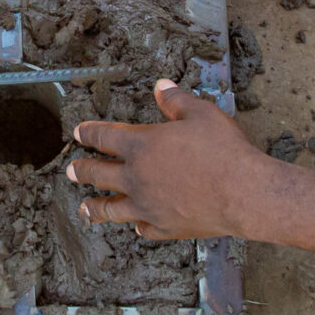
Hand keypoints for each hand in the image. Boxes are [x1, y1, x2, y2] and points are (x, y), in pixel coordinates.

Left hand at [64, 80, 264, 239]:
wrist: (243, 193)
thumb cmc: (223, 150)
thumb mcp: (200, 113)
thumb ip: (176, 100)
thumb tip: (160, 86)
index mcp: (141, 146)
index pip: (104, 136)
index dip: (89, 132)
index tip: (78, 132)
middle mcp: (136, 178)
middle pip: (99, 174)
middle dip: (82, 170)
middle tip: (71, 171)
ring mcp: (147, 206)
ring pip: (112, 208)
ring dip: (95, 207)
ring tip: (84, 209)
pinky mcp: (164, 227)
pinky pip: (144, 228)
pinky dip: (138, 225)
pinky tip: (137, 226)